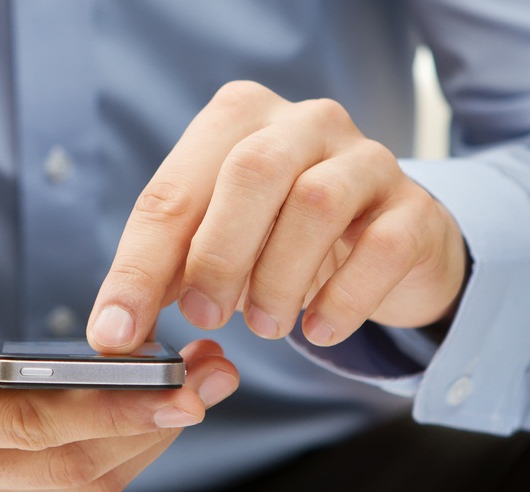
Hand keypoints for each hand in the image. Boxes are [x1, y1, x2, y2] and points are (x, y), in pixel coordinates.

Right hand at [0, 230, 238, 491]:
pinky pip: (65, 475)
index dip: (106, 409)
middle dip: (149, 423)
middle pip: (63, 462)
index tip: (174, 386)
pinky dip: (119, 441)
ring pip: (75, 479)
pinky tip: (158, 402)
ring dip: (147, 436)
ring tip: (204, 381)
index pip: (23, 425)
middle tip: (216, 375)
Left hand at [87, 81, 467, 349]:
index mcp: (236, 121)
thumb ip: (167, 276)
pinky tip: (319, 329)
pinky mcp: (414, 206)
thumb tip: (115, 333)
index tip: (116, 331)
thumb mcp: (215, 247)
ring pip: (316, 202)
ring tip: (265, 326)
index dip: (139, 267)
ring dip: (278, 279)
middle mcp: (302, 122)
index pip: (173, 191)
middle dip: (216, 257)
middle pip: (251, 173)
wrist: (383, 246)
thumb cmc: (280, 240)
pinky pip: (381, 247)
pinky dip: (342, 299)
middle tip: (204, 317)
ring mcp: (366, 158)